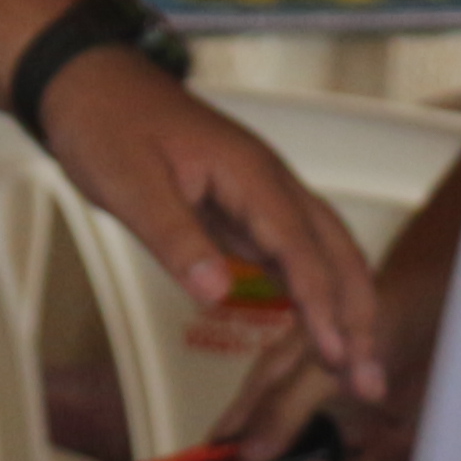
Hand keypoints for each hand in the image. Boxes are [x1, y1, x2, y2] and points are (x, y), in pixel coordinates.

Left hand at [39, 47, 387, 401]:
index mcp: (249, 174)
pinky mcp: (245, 208)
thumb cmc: (107, 122)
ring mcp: (261, 195)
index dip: (322, 305)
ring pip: (323, 252)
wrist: (91, 83)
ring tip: (357, 364)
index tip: (337, 354)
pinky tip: (321, 328)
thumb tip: (215, 292)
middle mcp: (269, 183)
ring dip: (346, 305)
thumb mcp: (129, 183)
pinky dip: (315, 292)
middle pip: (334, 251)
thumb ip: (174, 237)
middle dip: (359, 313)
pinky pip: (294, 253)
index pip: (301, 248)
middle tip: (369, 378)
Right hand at [206, 227, 444, 460]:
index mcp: (268, 396)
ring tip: (387, 430)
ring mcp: (337, 442)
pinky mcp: (375, 453)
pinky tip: (403, 432)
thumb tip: (247, 456)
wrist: (439, 321)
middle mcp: (296, 425)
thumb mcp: (322, 364)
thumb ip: (284, 409)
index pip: (226, 445)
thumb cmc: (372, 326)